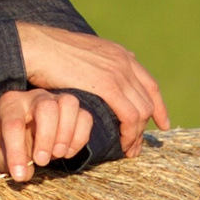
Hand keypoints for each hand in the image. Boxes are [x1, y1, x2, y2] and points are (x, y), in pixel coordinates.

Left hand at [0, 87, 94, 183]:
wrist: (28, 132)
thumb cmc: (13, 142)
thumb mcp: (5, 154)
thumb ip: (11, 163)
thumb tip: (25, 174)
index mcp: (10, 105)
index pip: (13, 124)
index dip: (16, 151)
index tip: (19, 174)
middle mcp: (34, 97)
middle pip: (46, 107)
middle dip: (46, 138)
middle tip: (42, 161)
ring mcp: (57, 100)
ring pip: (69, 104)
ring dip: (66, 134)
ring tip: (57, 154)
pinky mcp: (75, 110)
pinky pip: (85, 118)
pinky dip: (79, 139)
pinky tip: (67, 153)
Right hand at [16, 22, 167, 150]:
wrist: (38, 47)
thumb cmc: (49, 55)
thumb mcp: (80, 57)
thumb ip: (96, 67)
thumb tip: (99, 77)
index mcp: (119, 54)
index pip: (149, 84)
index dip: (159, 106)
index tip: (161, 123)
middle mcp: (124, 61)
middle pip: (148, 100)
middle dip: (145, 127)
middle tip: (136, 147)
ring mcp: (118, 72)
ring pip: (141, 111)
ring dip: (137, 134)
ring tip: (128, 151)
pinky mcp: (108, 85)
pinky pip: (129, 115)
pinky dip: (129, 133)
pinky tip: (122, 145)